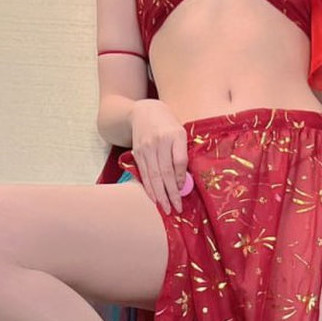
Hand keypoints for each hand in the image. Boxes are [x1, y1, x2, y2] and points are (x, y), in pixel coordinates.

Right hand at [126, 98, 189, 213]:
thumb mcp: (180, 132)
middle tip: (177, 208)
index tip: (184, 190)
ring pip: (153, 176)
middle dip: (171, 193)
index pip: (179, 160)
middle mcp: (159, 141)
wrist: (143, 112)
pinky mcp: (137, 153)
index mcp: (175, 134)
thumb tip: (184, 180)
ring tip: (167, 209)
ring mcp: (146, 148)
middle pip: (165, 172)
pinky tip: (155, 198)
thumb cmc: (167, 124)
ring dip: (160, 195)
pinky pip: (144, 174)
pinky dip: (150, 188)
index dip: (181, 178)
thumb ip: (182, 153)